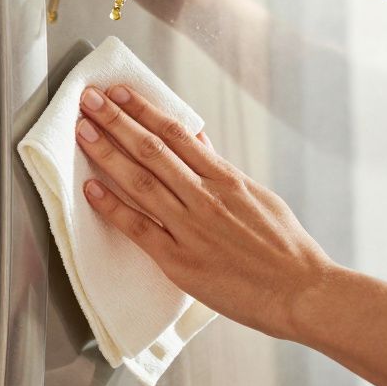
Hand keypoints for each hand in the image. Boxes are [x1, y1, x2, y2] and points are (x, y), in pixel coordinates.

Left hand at [74, 84, 335, 339]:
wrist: (303, 292)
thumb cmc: (286, 249)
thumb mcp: (258, 196)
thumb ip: (222, 169)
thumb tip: (199, 140)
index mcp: (226, 178)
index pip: (176, 133)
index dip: (143, 110)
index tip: (120, 93)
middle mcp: (206, 197)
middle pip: (152, 149)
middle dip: (116, 121)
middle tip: (89, 100)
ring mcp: (192, 227)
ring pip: (141, 181)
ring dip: (108, 154)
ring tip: (83, 132)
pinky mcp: (181, 261)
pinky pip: (140, 228)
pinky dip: (113, 207)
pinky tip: (91, 189)